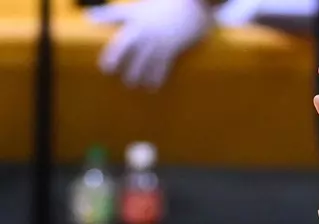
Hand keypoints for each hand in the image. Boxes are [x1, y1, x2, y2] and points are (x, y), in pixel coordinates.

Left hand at [88, 0, 212, 89]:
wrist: (194, 5)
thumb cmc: (176, 3)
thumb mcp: (153, 3)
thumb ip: (142, 12)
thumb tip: (138, 19)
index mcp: (137, 13)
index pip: (114, 14)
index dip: (101, 16)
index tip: (91, 19)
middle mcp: (142, 29)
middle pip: (122, 46)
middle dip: (113, 59)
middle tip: (108, 71)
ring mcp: (155, 41)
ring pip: (139, 63)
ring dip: (134, 76)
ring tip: (131, 84)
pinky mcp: (169, 50)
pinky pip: (159, 70)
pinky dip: (155, 80)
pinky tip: (152, 88)